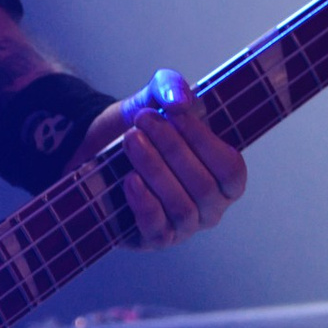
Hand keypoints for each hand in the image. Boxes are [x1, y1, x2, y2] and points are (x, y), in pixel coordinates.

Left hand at [84, 70, 247, 247]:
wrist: (96, 148)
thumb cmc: (142, 127)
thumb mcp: (155, 98)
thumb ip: (170, 88)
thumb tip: (180, 102)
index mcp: (224, 177)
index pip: (231, 169)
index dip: (206, 143)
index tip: (177, 114)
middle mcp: (211, 207)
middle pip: (203, 187)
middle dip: (172, 150)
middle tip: (143, 120)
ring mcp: (184, 227)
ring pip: (181, 207)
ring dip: (154, 170)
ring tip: (130, 141)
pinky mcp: (154, 239)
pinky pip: (157, 228)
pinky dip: (144, 203)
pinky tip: (129, 180)